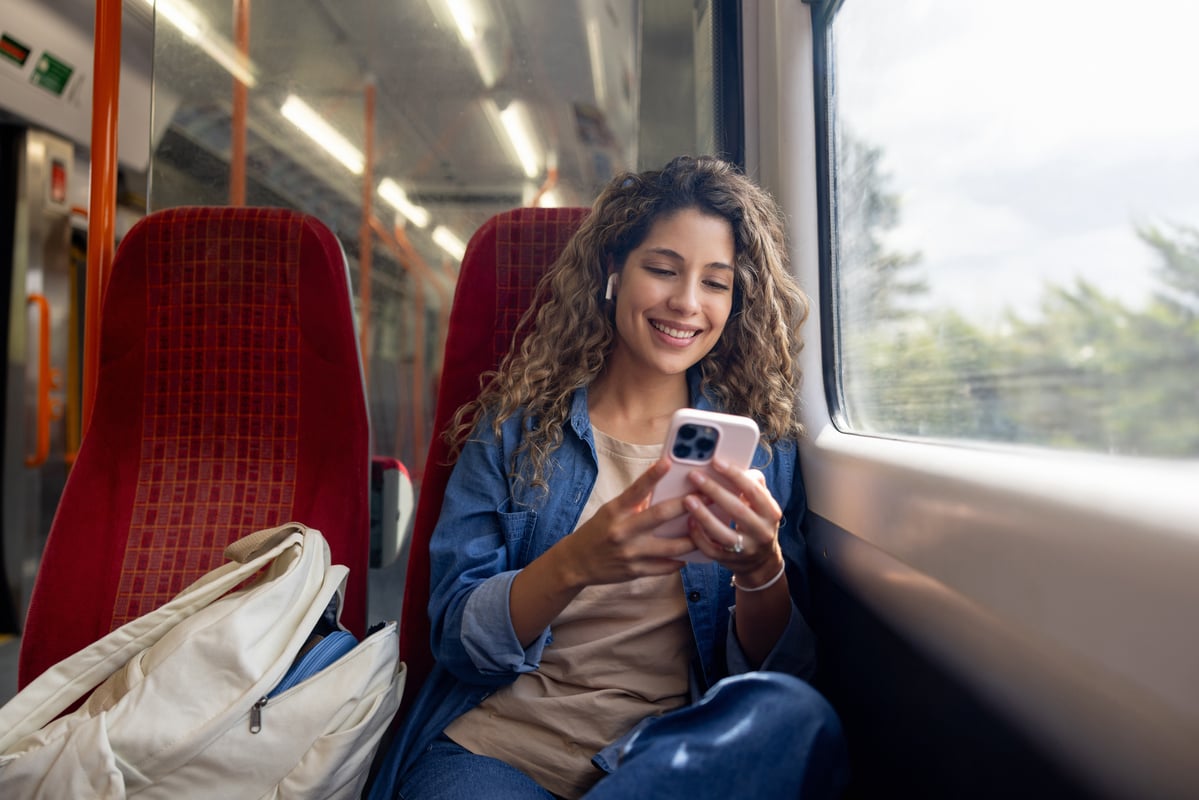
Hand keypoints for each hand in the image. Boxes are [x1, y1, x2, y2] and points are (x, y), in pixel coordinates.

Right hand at [555, 457, 697, 587]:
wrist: (576, 563)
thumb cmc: (597, 532)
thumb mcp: (610, 512)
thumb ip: (634, 502)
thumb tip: (659, 486)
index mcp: (615, 511)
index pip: (636, 490)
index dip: (653, 475)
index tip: (669, 462)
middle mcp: (623, 531)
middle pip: (660, 515)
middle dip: (687, 505)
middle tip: (708, 497)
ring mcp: (630, 553)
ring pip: (671, 546)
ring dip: (692, 537)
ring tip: (707, 529)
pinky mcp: (635, 571)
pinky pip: (664, 566)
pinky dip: (679, 560)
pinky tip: (691, 555)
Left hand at [682, 459, 783, 581]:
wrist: (761, 561)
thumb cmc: (757, 523)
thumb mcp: (763, 505)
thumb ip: (754, 485)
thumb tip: (738, 465)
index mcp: (771, 513)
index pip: (753, 490)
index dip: (734, 475)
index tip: (716, 462)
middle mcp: (762, 532)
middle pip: (737, 510)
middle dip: (714, 491)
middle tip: (694, 476)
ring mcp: (746, 549)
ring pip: (723, 533)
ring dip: (704, 515)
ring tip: (688, 499)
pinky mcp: (730, 561)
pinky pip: (712, 550)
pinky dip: (699, 536)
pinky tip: (689, 522)